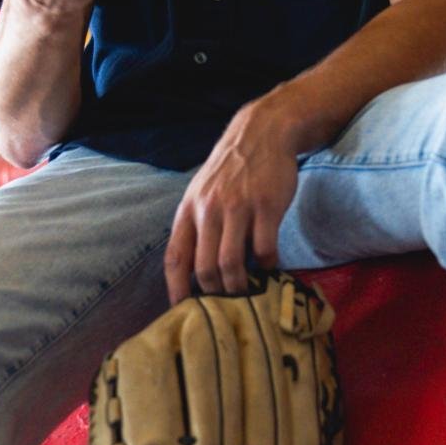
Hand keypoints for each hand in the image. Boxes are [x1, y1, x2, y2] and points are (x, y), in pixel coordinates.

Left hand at [164, 100, 301, 305]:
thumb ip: (198, 225)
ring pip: (231, 264)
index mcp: (189, 210)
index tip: (183, 312)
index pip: (175, 258)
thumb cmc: (231, 168)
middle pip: (204, 268)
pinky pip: (263, 249)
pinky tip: (270, 266)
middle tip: (227, 305)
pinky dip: (267, 266)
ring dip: (240, 286)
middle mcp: (208, 210)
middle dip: (215, 295)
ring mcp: (238, 208)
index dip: (176, 290)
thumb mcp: (202, 191)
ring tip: (248, 292)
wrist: (262, 132)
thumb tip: (197, 270)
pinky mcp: (266, 206)